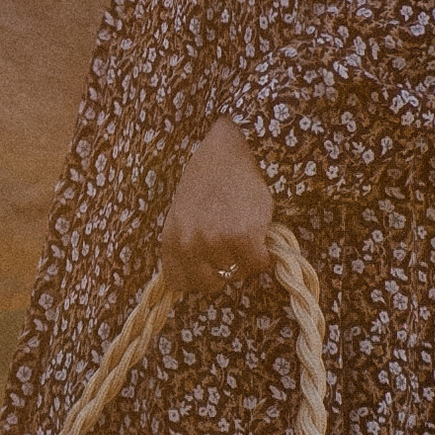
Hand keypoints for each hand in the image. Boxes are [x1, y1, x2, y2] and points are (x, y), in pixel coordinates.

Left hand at [159, 120, 274, 293]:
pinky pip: (257, 264)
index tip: (209, 263)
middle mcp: (188, 244)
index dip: (198, 276)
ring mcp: (215, 241)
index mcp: (170, 240)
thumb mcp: (181, 217)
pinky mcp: (243, 236)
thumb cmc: (206, 183)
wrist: (227, 151)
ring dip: (244, 258)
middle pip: (210, 284)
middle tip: (230, 245)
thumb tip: (199, 279)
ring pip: (236, 273)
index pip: (180, 283)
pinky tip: (258, 232)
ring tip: (243, 230)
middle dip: (223, 270)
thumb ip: (184, 247)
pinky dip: (263, 254)